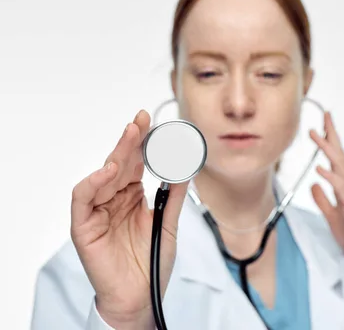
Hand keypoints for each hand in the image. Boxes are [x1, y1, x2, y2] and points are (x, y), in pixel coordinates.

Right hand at [70, 110, 189, 328]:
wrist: (141, 296)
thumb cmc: (151, 261)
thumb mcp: (169, 222)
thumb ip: (175, 195)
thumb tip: (186, 166)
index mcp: (132, 196)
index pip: (135, 163)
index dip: (142, 143)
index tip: (152, 122)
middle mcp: (113, 199)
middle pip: (119, 164)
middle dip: (130, 140)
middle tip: (141, 120)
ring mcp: (98, 211)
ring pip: (101, 176)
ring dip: (115, 154)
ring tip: (130, 137)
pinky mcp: (84, 227)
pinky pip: (82, 200)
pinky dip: (92, 183)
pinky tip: (108, 171)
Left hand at [309, 111, 343, 254]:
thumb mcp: (330, 213)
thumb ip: (322, 199)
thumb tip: (313, 184)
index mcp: (342, 185)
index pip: (335, 158)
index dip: (328, 140)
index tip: (322, 124)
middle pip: (339, 154)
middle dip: (332, 134)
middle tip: (325, 115)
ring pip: (339, 165)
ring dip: (327, 149)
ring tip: (315, 135)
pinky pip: (339, 188)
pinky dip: (330, 177)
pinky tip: (319, 169)